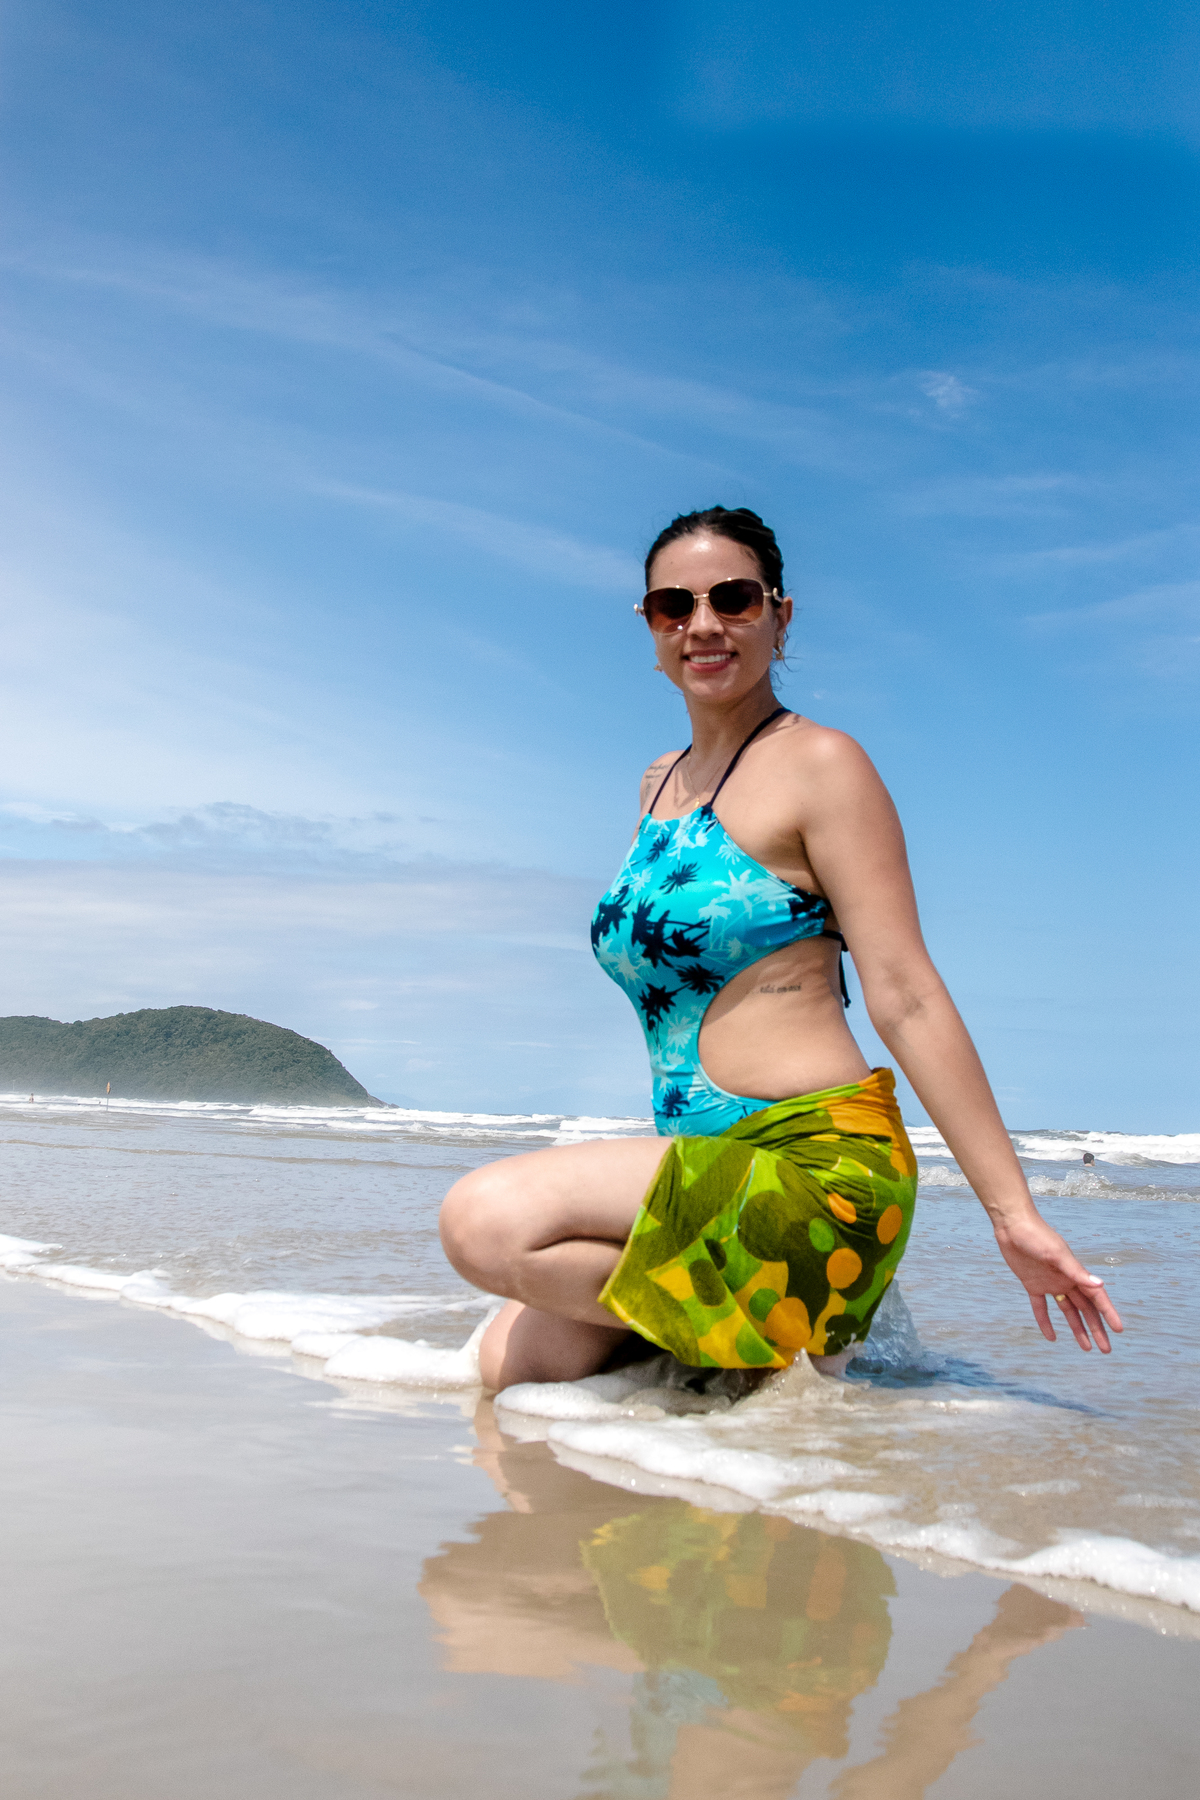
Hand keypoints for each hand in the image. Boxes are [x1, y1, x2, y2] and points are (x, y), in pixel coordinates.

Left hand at [993, 1213, 1123, 1352]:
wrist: (1012, 1225)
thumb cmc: (1037, 1235)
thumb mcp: (1056, 1254)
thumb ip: (1076, 1271)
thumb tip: (1099, 1284)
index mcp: (1075, 1273)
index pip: (1097, 1297)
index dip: (1108, 1313)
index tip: (1119, 1330)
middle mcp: (1066, 1280)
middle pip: (1085, 1309)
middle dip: (1097, 1328)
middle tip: (1106, 1349)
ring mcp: (1050, 1283)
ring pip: (1068, 1311)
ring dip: (1077, 1328)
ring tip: (1086, 1348)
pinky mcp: (1033, 1284)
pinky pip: (1041, 1308)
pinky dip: (1046, 1322)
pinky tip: (1052, 1338)